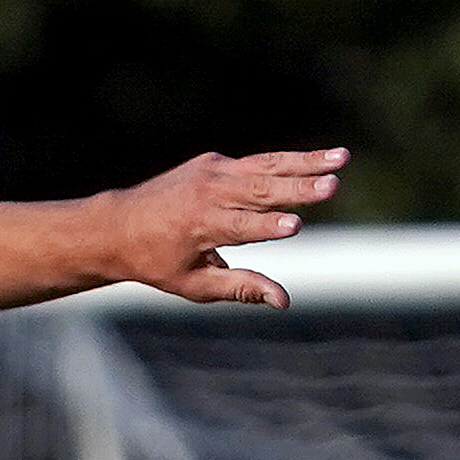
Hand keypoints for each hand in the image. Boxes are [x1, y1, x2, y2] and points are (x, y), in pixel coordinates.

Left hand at [107, 148, 347, 306]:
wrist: (115, 226)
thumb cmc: (156, 263)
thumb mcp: (193, 285)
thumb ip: (239, 288)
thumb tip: (284, 301)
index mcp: (199, 228)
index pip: (240, 227)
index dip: (268, 227)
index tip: (296, 225)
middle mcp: (207, 195)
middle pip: (260, 191)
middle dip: (298, 189)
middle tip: (334, 185)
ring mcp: (211, 172)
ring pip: (265, 167)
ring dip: (306, 162)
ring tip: (343, 158)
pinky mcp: (214, 161)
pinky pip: (257, 162)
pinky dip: (287, 161)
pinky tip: (318, 160)